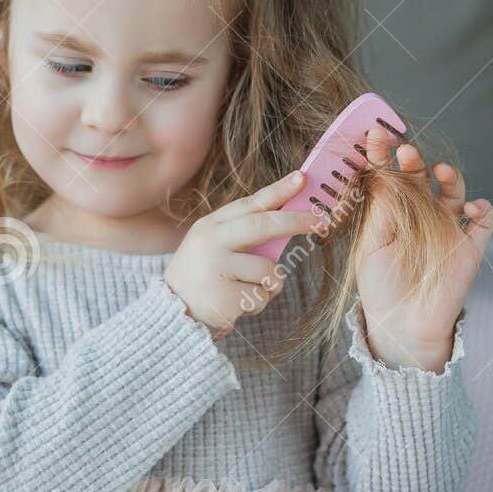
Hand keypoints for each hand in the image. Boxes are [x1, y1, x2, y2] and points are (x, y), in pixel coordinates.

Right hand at [164, 171, 327, 335]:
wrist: (171, 312)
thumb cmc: (202, 276)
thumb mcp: (214, 247)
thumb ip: (244, 235)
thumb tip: (289, 221)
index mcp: (210, 226)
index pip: (250, 203)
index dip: (278, 190)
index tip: (302, 178)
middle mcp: (211, 242)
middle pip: (264, 225)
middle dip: (297, 221)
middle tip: (322, 221)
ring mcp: (217, 268)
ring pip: (270, 270)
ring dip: (271, 284)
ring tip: (248, 291)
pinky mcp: (225, 296)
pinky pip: (263, 295)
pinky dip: (259, 303)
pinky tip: (238, 306)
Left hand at [355, 126, 492, 370]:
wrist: (403, 326)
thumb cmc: (381, 286)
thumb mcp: (370, 246)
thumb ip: (379, 211)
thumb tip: (381, 173)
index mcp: (394, 210)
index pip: (390, 174)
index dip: (384, 154)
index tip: (376, 136)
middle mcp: (422, 213)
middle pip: (422, 177)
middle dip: (414, 160)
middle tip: (405, 151)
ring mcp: (448, 227)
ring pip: (455, 191)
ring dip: (450, 177)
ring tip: (438, 170)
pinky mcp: (470, 246)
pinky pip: (484, 220)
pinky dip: (481, 208)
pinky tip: (469, 206)